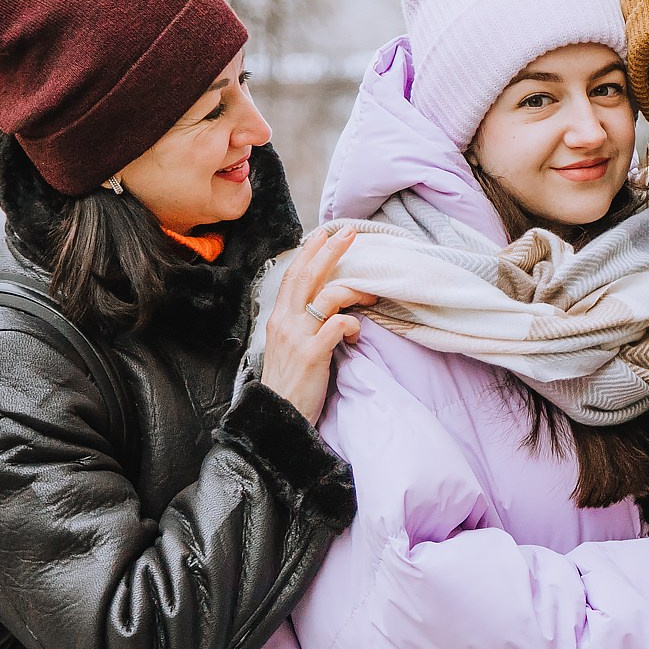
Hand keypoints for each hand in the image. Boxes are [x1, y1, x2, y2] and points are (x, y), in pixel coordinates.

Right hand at [258, 228, 373, 423]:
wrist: (277, 415)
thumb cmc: (290, 383)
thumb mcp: (288, 347)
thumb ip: (301, 325)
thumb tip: (324, 309)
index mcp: (279, 319)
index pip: (293, 276)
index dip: (309, 253)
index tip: (324, 235)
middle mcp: (285, 322)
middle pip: (308, 275)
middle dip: (330, 250)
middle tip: (349, 233)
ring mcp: (298, 337)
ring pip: (327, 295)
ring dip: (353, 289)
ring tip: (371, 295)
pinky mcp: (313, 354)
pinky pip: (338, 325)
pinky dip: (353, 324)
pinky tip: (357, 333)